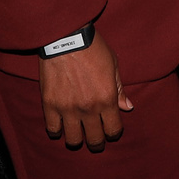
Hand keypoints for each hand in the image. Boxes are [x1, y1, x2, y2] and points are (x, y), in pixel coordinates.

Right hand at [38, 35, 132, 150]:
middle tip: (94, 138)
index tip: (110, 130)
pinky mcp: (50, 104)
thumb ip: (119, 89)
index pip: (114, 130)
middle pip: (94, 140)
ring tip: (77, 134)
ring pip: (73, 140)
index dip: (113, 133)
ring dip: (77, 139)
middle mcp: (89, 108)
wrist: (67, 37)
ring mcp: (68, 108)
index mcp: (107, 99)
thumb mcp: (113, 65)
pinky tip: (60, 125)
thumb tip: (128, 107)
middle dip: (97, 142)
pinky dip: (57, 130)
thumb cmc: (93, 48)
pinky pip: (53, 129)